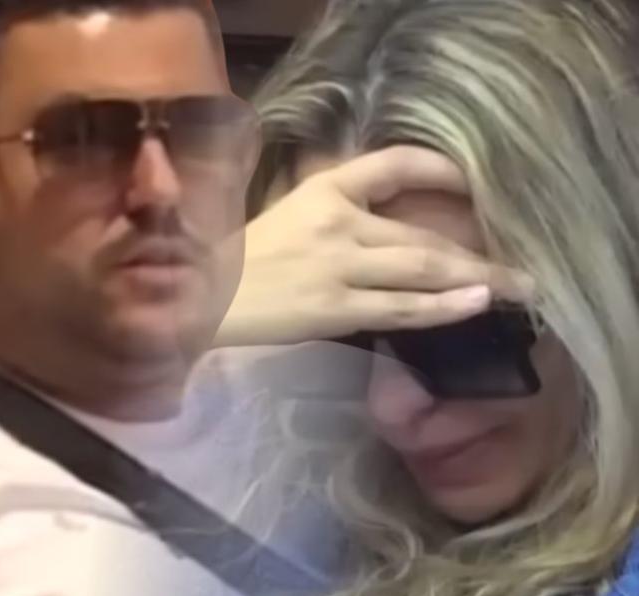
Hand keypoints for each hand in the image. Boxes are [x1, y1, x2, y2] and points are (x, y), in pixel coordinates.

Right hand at [215, 146, 534, 346]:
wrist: (198, 296)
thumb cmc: (239, 259)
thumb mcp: (286, 215)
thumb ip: (333, 214)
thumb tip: (387, 229)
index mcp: (321, 191)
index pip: (394, 165)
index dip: (441, 171)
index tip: (474, 184)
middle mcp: (336, 222)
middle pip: (421, 236)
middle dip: (475, 252)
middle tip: (519, 265)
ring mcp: (337, 266)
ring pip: (421, 270)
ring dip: (475, 280)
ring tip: (515, 288)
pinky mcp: (334, 308)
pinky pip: (401, 308)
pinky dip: (442, 308)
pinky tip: (475, 305)